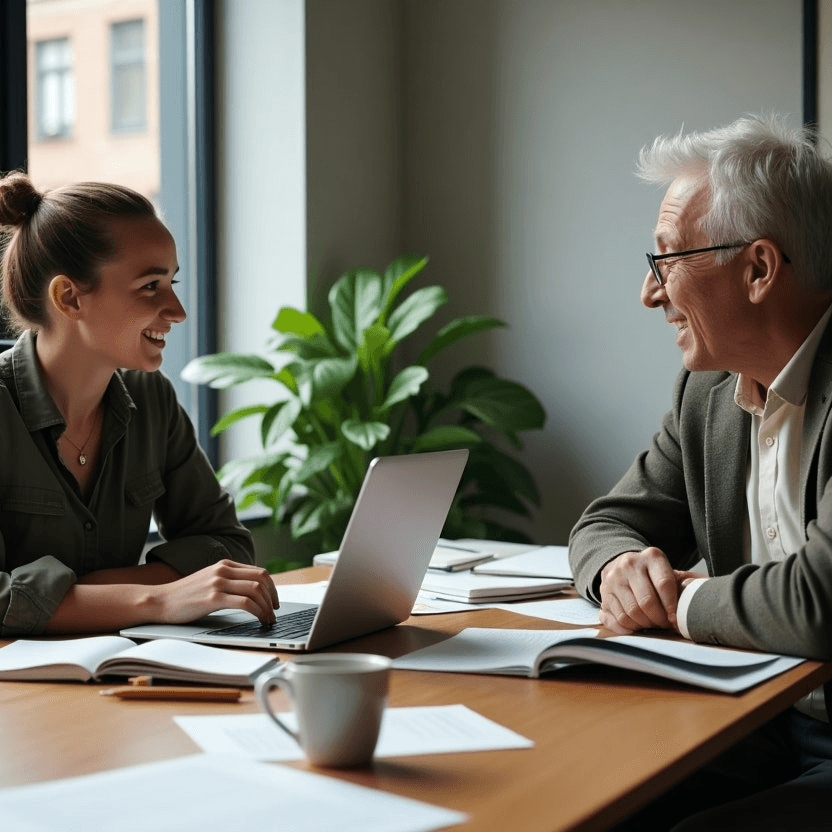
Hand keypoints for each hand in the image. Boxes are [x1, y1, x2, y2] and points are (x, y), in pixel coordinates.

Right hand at [152, 559, 279, 624]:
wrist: (159, 600)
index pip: (259, 572)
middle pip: (262, 579)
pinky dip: (258, 612)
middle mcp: (223, 570)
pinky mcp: (213, 598)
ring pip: (256, 590)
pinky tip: (259, 620)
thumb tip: (253, 592)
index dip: (272, 588)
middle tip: (274, 612)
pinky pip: (245, 603)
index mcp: (225, 564)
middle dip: (273, 597)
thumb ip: (228, 581)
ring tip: (268, 620)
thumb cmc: (185, 595)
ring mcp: (218, 583)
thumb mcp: (209, 580)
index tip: (274, 602)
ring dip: (267, 607)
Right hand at [599, 547, 680, 633]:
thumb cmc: (653, 575)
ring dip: (644, 624)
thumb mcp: (670, 572)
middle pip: (646, 602)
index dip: (672, 607)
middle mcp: (629, 564)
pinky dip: (629, 628)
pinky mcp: (603, 594)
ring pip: (631, 613)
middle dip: (658, 619)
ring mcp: (613, 578)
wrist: (621, 566)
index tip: (675, 619)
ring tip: (652, 623)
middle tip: (664, 624)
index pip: (664, 584)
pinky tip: (637, 625)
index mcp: (651, 557)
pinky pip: (616, 620)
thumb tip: (701, 592)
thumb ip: (687, 582)